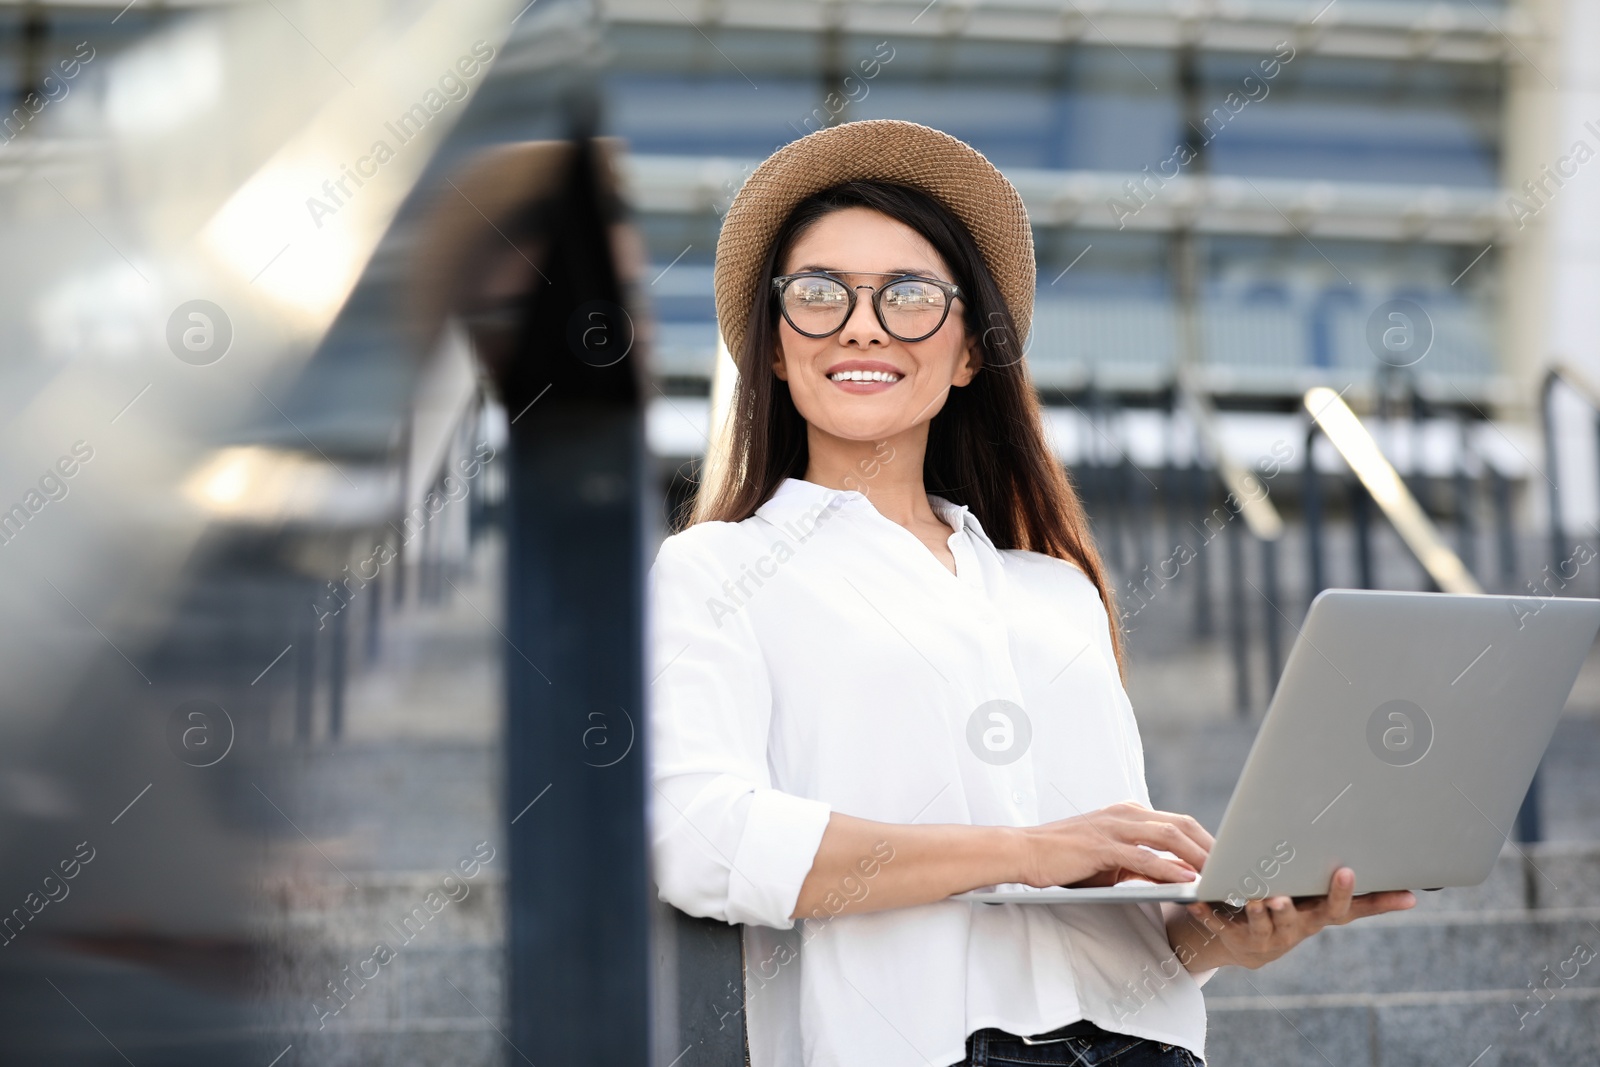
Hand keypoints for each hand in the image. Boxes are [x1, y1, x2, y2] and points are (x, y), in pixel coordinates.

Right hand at [1015, 801, 1212, 888]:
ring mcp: (1114, 827)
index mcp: (1129, 813)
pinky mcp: (1102, 846)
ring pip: (1168, 836)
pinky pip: (1143, 857)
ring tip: (1221, 876)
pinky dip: (1168, 870)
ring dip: (1198, 857)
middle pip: (1181, 825)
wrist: (1024, 853)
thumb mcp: (1112, 861)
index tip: (1228, 862)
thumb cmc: (1067, 860)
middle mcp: (1125, 814)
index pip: (1178, 823)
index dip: (1207, 842)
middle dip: (1212, 847)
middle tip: (1236, 869)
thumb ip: (1144, 864)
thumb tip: (1179, 877)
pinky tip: (1186, 883)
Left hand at [1181, 867, 1414, 969]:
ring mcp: (1264, 936)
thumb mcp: (1319, 904)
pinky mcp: (1233, 937)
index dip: (1349, 894)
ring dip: (1262, 911)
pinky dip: (1209, 913)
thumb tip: (1413, 893)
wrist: (1243, 945)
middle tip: (1299, 891)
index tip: (1350, 870)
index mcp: (1316, 917)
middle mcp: (1294, 929)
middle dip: (1302, 905)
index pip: (1341, 910)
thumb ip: (1354, 896)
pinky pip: (1219, 925)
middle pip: (1301, 918)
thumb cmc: (1289, 912)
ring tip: (1259, 897)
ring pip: (1264, 924)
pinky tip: (1199, 901)